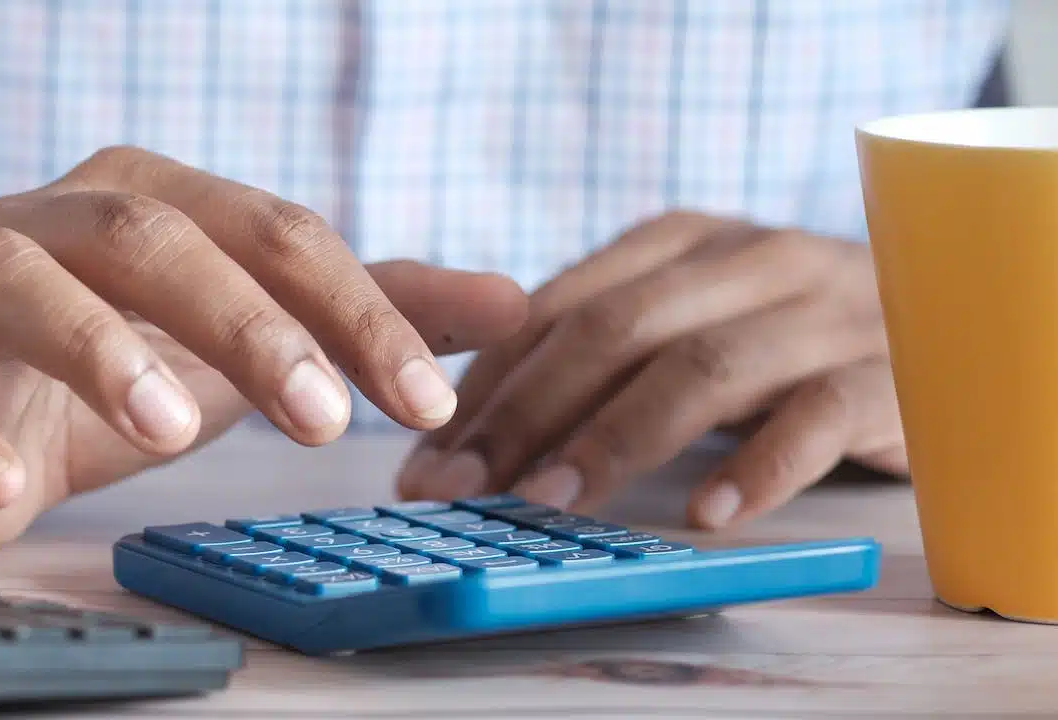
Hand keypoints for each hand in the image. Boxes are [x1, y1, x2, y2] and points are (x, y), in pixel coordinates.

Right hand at [0, 147, 528, 552]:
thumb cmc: (112, 359)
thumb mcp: (248, 332)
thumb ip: (367, 312)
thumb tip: (514, 302)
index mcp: (154, 198)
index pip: (272, 232)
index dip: (355, 311)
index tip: (426, 400)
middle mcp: (58, 222)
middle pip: (157, 238)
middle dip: (247, 324)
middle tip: (323, 420)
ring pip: (29, 289)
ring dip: (101, 351)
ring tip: (171, 427)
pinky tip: (6, 487)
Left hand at [395, 211, 905, 528]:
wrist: (946, 321)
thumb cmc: (777, 340)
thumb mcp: (682, 321)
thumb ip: (592, 351)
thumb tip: (461, 424)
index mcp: (679, 241)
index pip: (557, 306)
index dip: (484, 384)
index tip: (427, 456)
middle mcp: (747, 260)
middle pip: (614, 331)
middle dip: (523, 413)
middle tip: (463, 487)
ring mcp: (821, 312)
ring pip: (702, 368)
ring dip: (616, 439)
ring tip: (552, 503)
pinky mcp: (885, 374)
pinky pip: (816, 418)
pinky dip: (757, 467)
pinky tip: (705, 515)